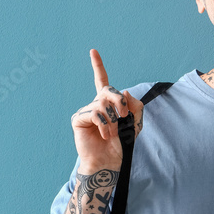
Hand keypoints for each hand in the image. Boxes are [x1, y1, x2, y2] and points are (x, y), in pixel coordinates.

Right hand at [70, 49, 144, 171]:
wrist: (109, 162)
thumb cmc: (121, 145)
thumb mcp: (136, 124)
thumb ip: (136, 106)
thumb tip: (124, 91)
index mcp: (108, 103)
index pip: (102, 81)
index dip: (97, 66)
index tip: (93, 51)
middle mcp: (95, 104)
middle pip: (108, 90)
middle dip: (120, 102)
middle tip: (125, 117)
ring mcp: (85, 111)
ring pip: (102, 104)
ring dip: (113, 120)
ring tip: (113, 133)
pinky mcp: (78, 119)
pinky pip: (94, 113)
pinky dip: (104, 125)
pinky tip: (105, 135)